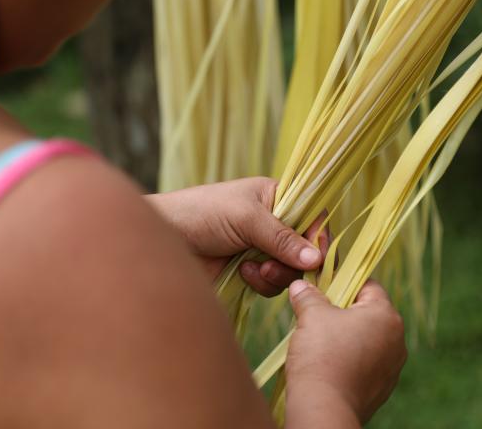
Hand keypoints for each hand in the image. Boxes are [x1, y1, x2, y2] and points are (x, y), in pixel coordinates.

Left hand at [146, 177, 329, 296]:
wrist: (163, 240)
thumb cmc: (201, 213)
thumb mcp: (245, 218)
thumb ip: (282, 237)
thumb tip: (316, 259)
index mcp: (276, 197)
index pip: (313, 217)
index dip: (318, 238)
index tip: (316, 258)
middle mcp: (273, 223)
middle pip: (306, 249)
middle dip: (294, 262)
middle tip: (272, 266)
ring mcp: (262, 249)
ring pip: (291, 270)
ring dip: (276, 275)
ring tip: (252, 268)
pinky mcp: (250, 272)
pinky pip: (273, 285)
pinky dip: (262, 284)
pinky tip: (242, 274)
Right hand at [285, 280, 406, 423]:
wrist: (324, 408)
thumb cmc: (322, 355)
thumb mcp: (311, 316)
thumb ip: (308, 296)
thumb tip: (300, 286)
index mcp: (386, 315)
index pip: (368, 285)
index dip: (343, 281)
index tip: (323, 286)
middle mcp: (397, 339)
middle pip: (368, 312)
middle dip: (343, 310)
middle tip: (317, 312)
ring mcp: (392, 366)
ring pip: (367, 338)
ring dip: (347, 335)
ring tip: (320, 340)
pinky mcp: (383, 388)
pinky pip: (366, 363)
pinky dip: (350, 358)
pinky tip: (329, 362)